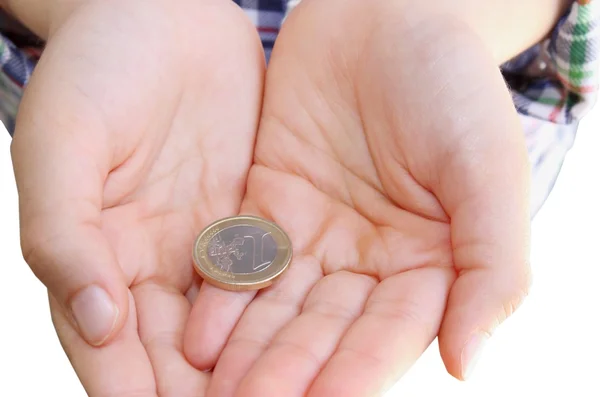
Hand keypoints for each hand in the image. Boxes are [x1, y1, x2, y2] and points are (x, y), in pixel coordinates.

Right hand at [10, 0, 264, 394]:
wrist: (161, 16)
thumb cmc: (96, 70)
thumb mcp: (62, 146)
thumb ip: (65, 234)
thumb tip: (96, 321)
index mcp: (96, 257)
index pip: (114, 349)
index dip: (138, 392)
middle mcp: (151, 266)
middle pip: (176, 355)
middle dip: (210, 396)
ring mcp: (204, 247)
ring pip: (230, 329)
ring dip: (256, 371)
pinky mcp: (249, 222)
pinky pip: (268, 279)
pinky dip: (286, 316)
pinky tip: (318, 343)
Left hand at [184, 1, 531, 395]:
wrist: (387, 15)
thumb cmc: (452, 85)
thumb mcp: (488, 169)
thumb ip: (491, 265)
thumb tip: (468, 362)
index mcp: (429, 261)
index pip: (390, 332)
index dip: (357, 371)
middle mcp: (369, 259)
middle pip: (326, 328)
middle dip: (290, 369)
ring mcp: (317, 234)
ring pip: (280, 304)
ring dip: (249, 346)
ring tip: (214, 385)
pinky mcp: (270, 204)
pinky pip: (246, 257)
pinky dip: (224, 293)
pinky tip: (198, 331)